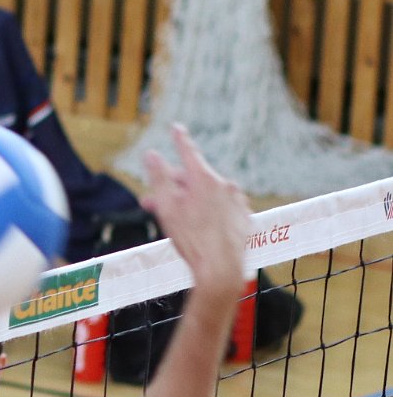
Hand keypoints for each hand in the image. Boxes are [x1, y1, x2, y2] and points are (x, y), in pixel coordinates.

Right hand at [142, 125, 249, 298]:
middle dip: (172, 188)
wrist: (221, 269)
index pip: (189, 152)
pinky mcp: (244, 218)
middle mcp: (224, 185)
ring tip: (176, 222)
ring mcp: (237, 201)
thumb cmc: (192, 239)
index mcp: (204, 179)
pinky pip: (223, 209)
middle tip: (151, 204)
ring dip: (190, 203)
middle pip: (194, 180)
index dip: (179, 140)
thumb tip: (151, 154)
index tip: (175, 127)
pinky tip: (199, 229)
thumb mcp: (167, 208)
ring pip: (208, 196)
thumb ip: (158, 178)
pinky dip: (209, 213)